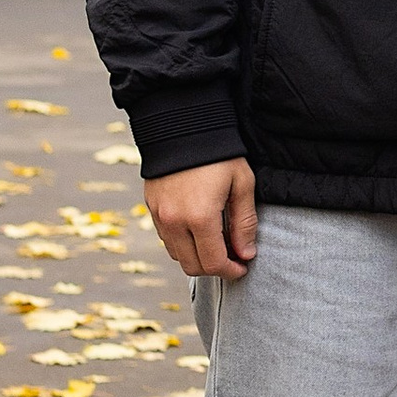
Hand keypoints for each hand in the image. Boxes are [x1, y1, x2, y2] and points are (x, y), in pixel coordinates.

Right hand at [146, 157, 257, 280]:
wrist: (183, 125)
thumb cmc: (219, 153)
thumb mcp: (242, 184)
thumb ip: (244, 223)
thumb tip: (246, 254)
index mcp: (199, 217)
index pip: (213, 263)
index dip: (230, 271)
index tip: (242, 268)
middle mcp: (174, 221)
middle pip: (192, 266)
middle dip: (214, 268)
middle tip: (232, 259)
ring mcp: (159, 215)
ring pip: (177, 255)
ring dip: (197, 256)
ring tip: (217, 243)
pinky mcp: (151, 207)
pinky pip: (166, 238)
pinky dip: (183, 243)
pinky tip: (199, 230)